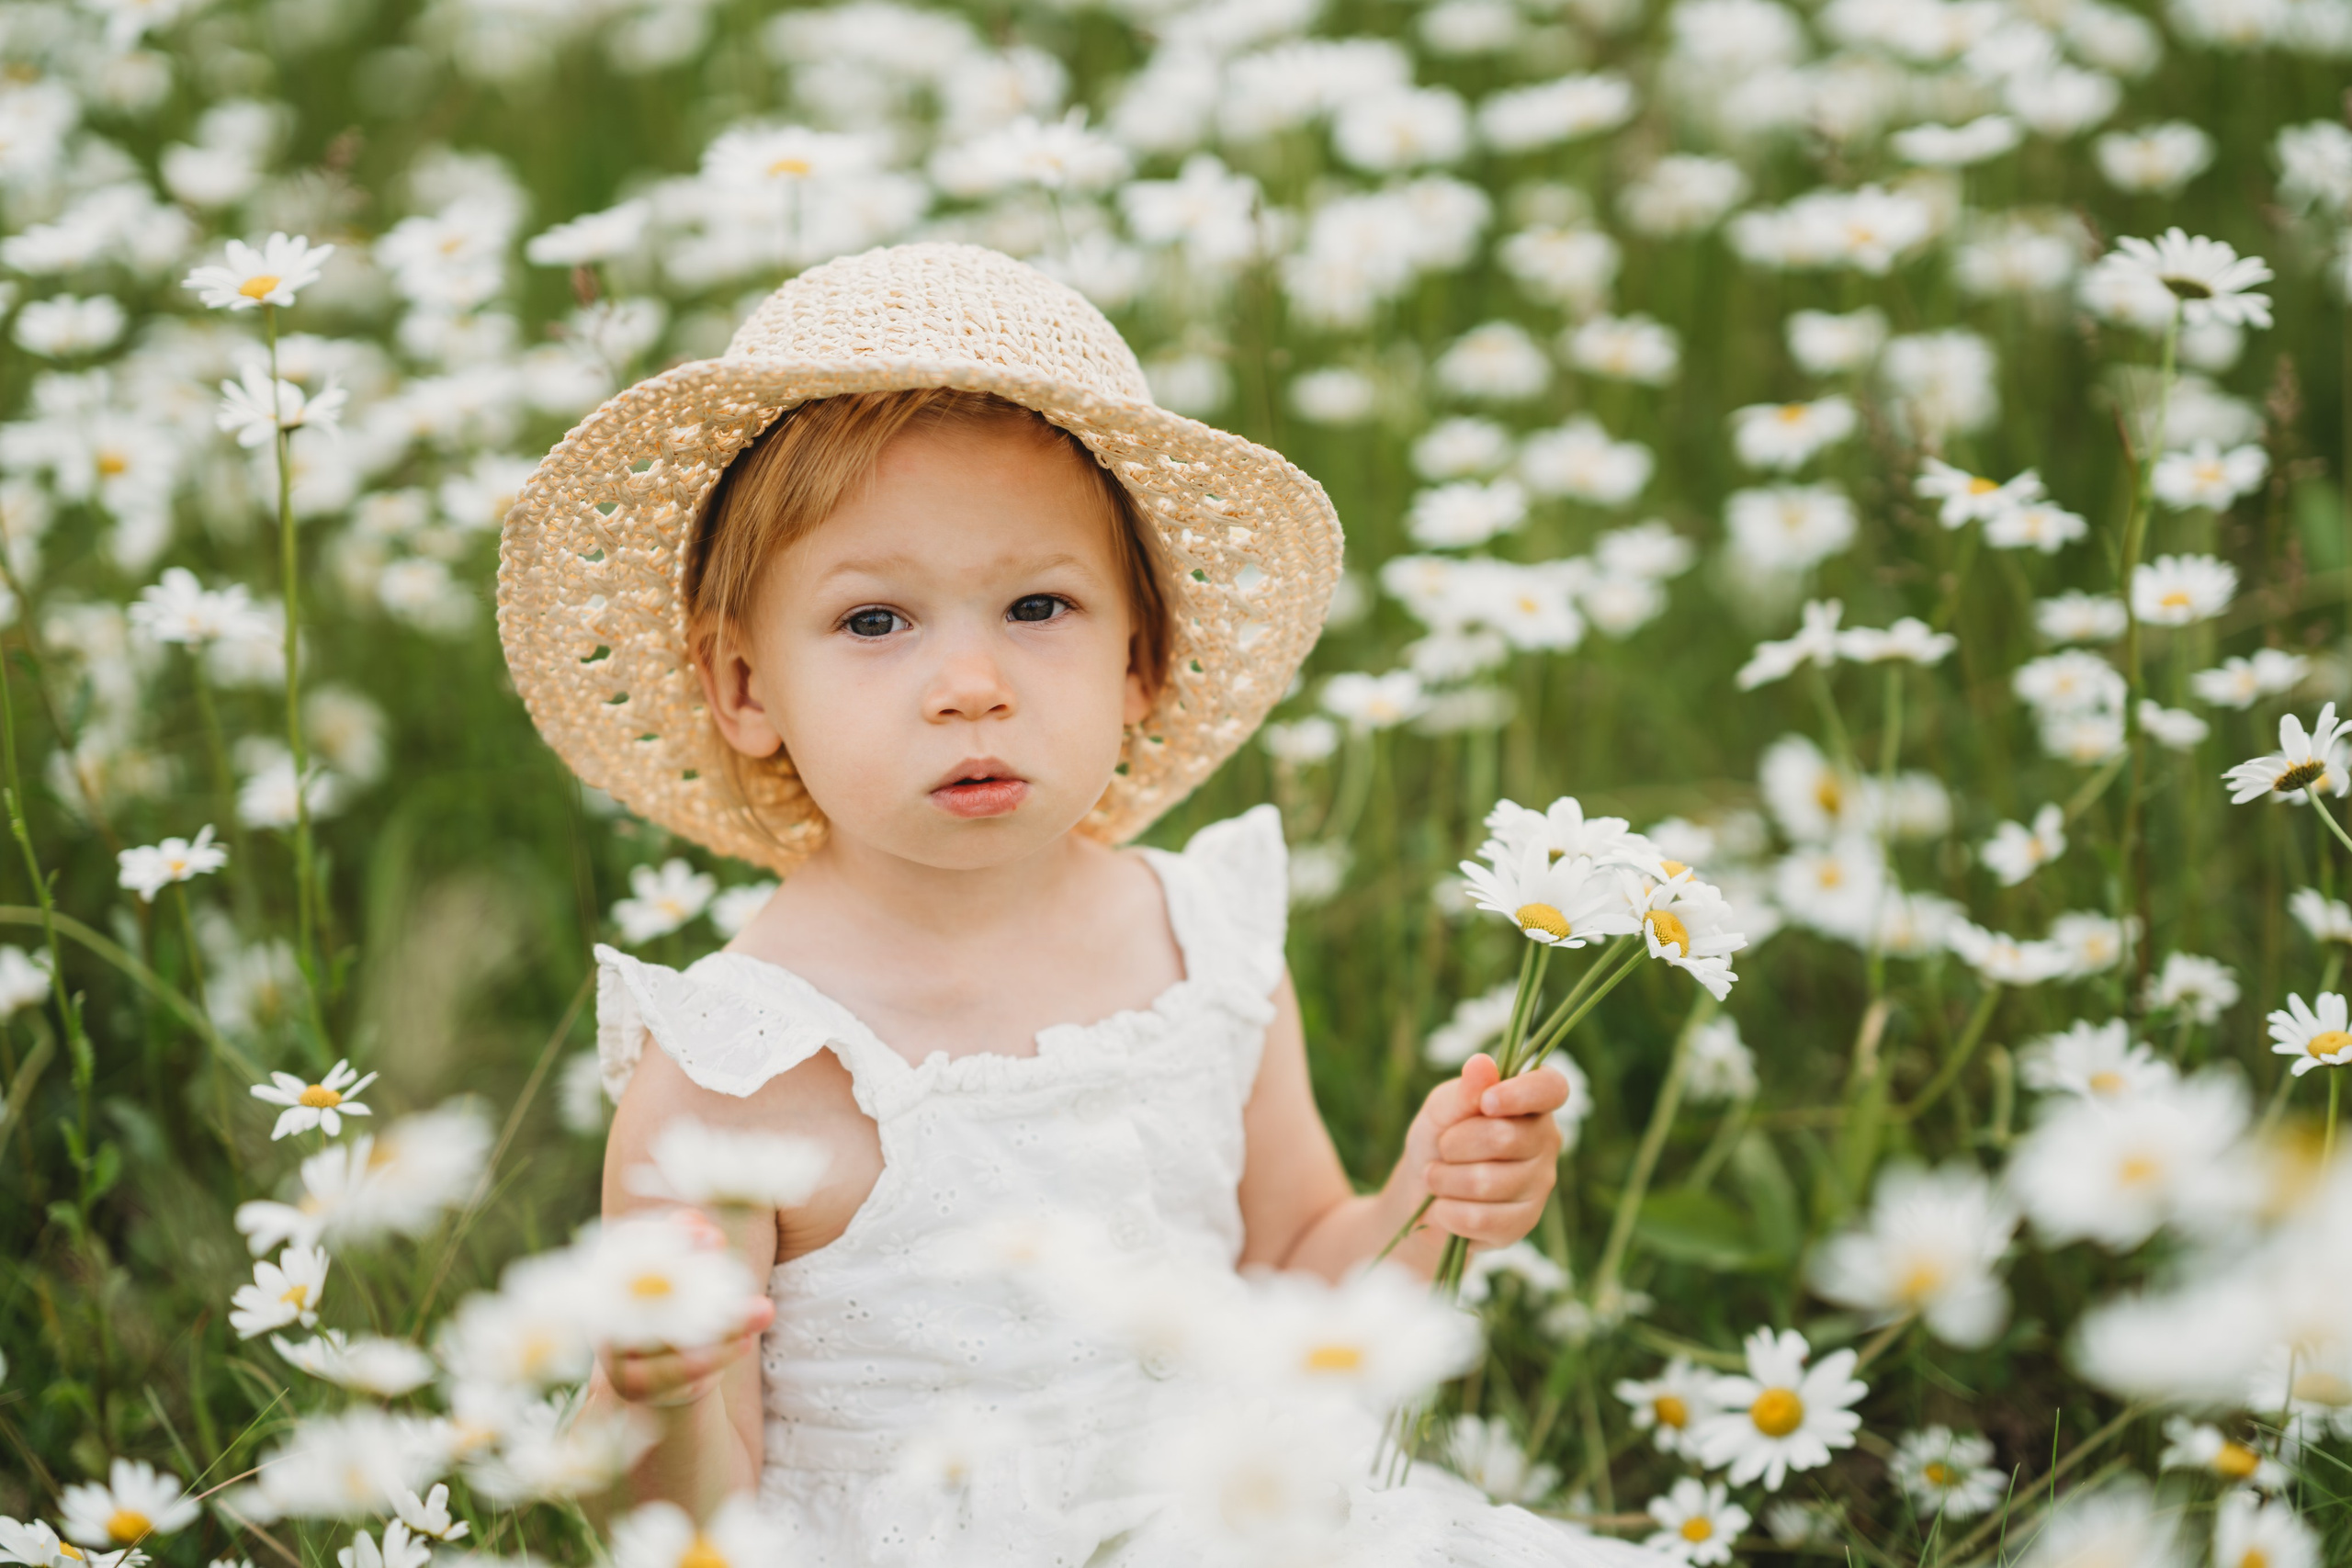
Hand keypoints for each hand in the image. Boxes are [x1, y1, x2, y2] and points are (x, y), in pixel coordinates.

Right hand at [598, 1206, 775, 1409]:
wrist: (658, 1373)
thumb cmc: (675, 1310)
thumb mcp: (684, 1276)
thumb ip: (688, 1247)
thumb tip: (693, 1218)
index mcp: (609, 1273)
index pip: (627, 1243)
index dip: (669, 1237)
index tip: (713, 1236)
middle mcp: (602, 1311)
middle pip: (652, 1291)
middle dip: (705, 1281)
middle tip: (747, 1269)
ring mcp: (612, 1351)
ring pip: (667, 1335)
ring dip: (722, 1324)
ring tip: (763, 1311)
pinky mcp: (631, 1384)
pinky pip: (673, 1371)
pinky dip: (714, 1356)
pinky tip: (744, 1342)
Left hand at [1401, 1052, 1567, 1253]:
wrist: (1422, 1196)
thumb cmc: (1438, 1140)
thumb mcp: (1441, 1110)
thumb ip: (1463, 1092)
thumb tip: (1482, 1062)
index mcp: (1531, 1103)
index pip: (1551, 1088)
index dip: (1522, 1093)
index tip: (1486, 1102)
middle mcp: (1545, 1141)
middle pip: (1503, 1137)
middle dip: (1455, 1143)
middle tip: (1443, 1148)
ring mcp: (1540, 1184)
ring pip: (1487, 1182)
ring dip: (1445, 1180)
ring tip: (1436, 1177)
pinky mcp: (1524, 1222)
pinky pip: (1481, 1219)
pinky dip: (1448, 1212)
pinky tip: (1444, 1207)